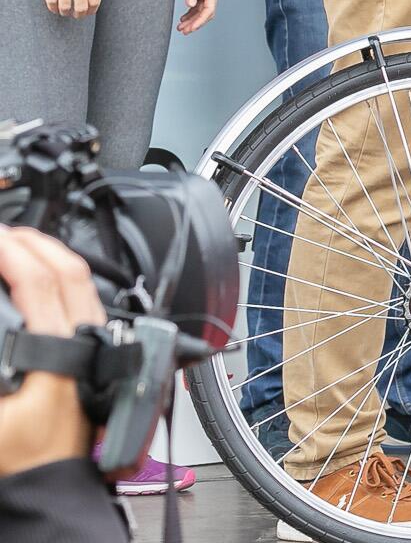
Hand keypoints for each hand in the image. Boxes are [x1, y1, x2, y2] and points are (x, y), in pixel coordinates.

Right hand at [0, 227, 105, 474]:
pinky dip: (61, 280)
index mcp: (60, 350)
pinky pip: (84, 302)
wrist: (47, 487)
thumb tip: (1, 326)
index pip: (40, 282)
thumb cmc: (18, 456)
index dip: (12, 253)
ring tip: (18, 245)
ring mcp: (94, 345)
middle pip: (70, 272)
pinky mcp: (93, 355)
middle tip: (3, 231)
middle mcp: (86, 341)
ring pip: (83, 284)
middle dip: (34, 242)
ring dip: (50, 256)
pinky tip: (40, 281)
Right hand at [33, 0, 97, 17]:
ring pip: (65, 5)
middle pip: (82, 6)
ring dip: (65, 12)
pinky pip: (51, 0)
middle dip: (79, 15)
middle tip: (76, 15)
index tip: (87, 13)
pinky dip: (53, 8)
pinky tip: (54, 8)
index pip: (95, 0)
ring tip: (64, 12)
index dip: (92, 10)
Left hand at [177, 0, 217, 33]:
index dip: (200, 21)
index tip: (191, 28)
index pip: (209, 9)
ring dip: (193, 19)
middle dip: (196, 23)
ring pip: (202, 10)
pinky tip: (184, 17)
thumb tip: (190, 4)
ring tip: (182, 27)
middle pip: (207, 12)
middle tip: (184, 30)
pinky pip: (199, 5)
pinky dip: (192, 12)